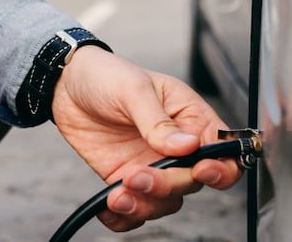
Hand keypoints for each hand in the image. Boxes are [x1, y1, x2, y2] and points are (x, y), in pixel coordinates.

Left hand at [52, 46, 241, 231]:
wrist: (67, 85)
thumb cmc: (108, 75)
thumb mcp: (135, 89)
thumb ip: (159, 121)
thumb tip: (187, 146)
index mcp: (191, 119)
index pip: (223, 152)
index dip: (220, 169)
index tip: (199, 170)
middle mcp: (177, 149)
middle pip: (191, 183)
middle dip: (166, 185)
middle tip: (136, 175)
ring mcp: (153, 166)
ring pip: (165, 202)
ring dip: (144, 204)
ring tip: (118, 193)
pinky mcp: (126, 179)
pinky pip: (135, 208)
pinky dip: (124, 217)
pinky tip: (109, 208)